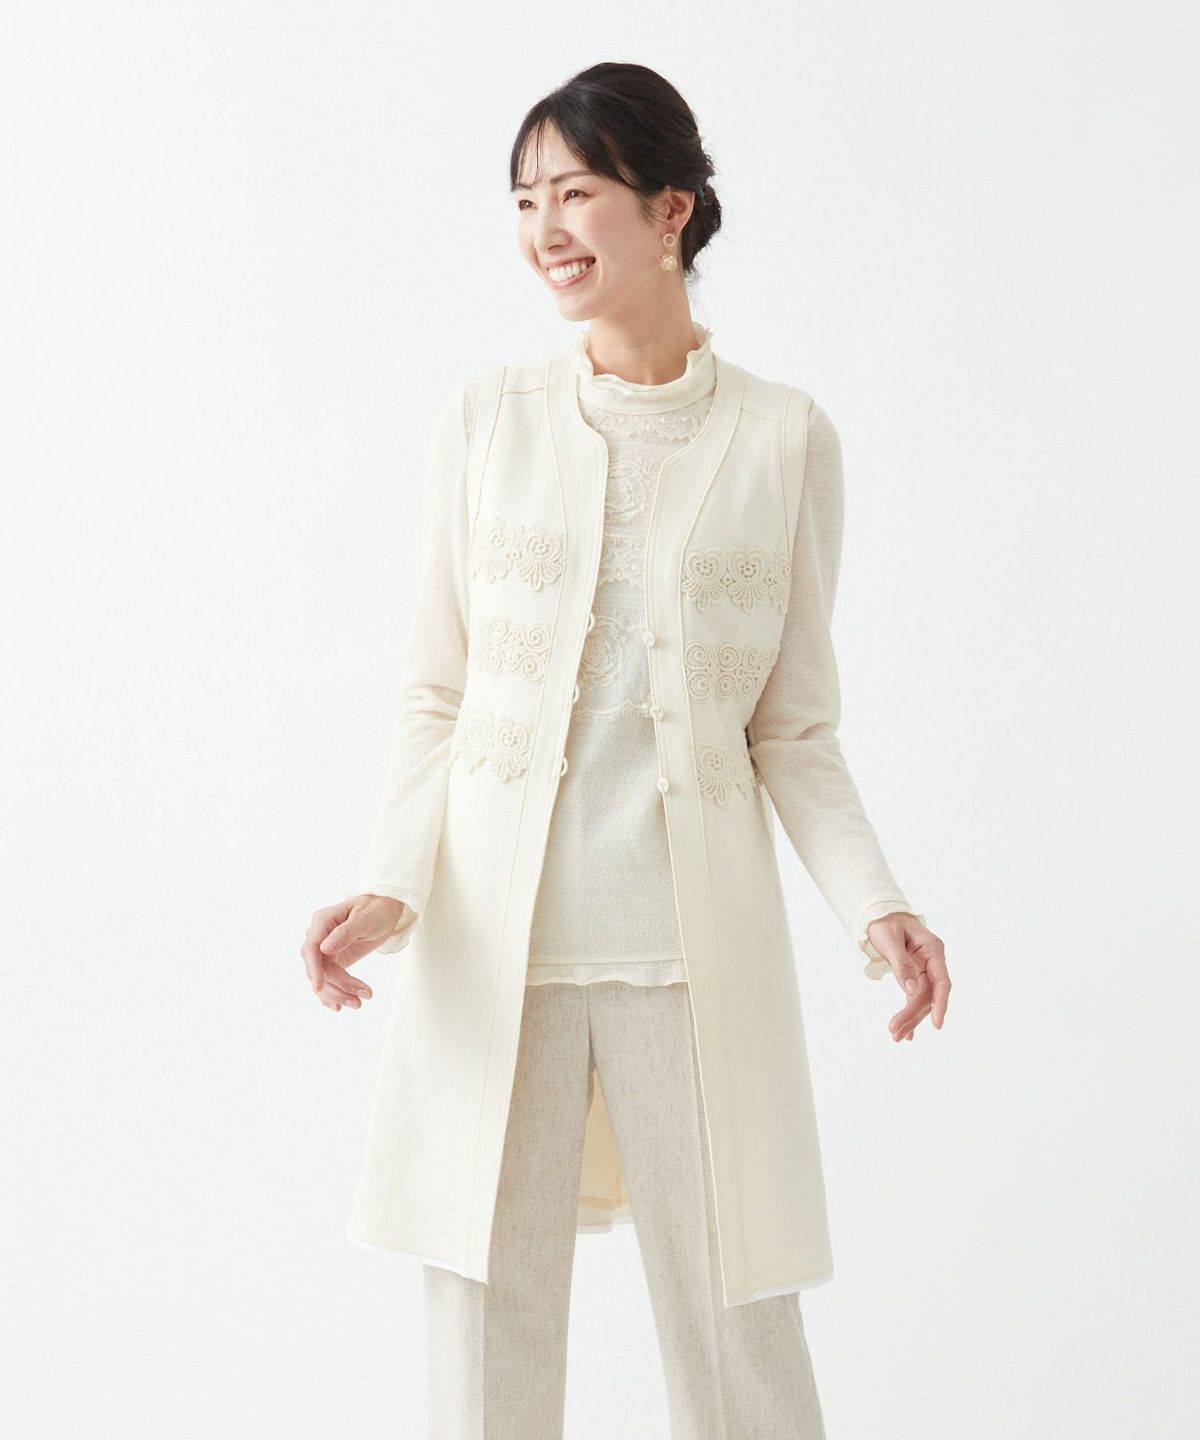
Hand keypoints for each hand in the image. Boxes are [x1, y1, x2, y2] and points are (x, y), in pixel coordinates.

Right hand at [300, 895, 403, 1010]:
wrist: (384, 911)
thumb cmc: (375, 909)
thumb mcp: (365, 918)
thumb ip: (345, 932)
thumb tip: (325, 948)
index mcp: (323, 921)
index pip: (311, 948)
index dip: (313, 969)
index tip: (318, 986)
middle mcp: (319, 936)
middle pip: (318, 967)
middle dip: (335, 986)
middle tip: (357, 999)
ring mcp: (324, 950)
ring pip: (323, 978)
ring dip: (337, 994)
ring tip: (357, 1003)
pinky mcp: (333, 960)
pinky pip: (328, 980)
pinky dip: (333, 994)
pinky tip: (340, 1006)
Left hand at [865, 912, 949, 1041]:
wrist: (880, 914)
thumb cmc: (885, 923)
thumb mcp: (890, 941)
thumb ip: (901, 965)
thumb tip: (911, 991)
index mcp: (932, 949)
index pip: (941, 981)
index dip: (941, 1003)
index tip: (937, 1023)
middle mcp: (932, 961)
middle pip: (928, 994)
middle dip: (914, 1015)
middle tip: (896, 1033)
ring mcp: (925, 970)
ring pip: (921, 999)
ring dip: (910, 1018)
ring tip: (896, 1035)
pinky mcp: (916, 976)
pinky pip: (914, 997)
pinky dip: (910, 1013)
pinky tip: (907, 1032)